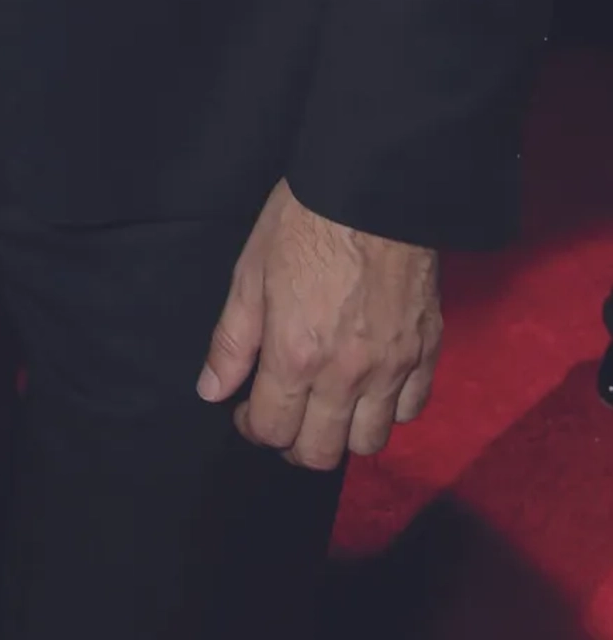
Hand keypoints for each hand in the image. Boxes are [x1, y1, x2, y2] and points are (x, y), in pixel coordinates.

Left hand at [198, 178, 440, 469]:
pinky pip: (412, 409)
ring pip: (371, 442)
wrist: (373, 187)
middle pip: (322, 453)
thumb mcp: (250, 272)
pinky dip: (390, 409)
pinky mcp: (427, 352)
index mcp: (296, 355)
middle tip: (286, 414)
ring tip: (329, 404)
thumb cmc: (302, 222)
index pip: (273, 430)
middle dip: (295, 444)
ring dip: (344, 433)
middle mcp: (346, 376)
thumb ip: (232, 340)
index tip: (248, 409)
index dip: (253, 428)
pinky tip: (372, 386)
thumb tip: (212, 390)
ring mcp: (393, 368)